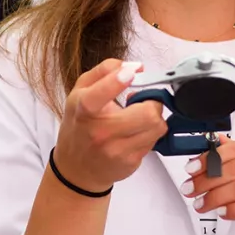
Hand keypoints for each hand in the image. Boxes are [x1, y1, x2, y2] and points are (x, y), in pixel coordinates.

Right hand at [50, 59, 167, 193]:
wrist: (77, 168)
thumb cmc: (80, 126)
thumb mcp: (81, 92)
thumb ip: (105, 71)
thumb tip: (134, 66)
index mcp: (84, 109)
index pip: (100, 93)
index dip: (118, 80)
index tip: (130, 73)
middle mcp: (100, 132)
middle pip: (147, 113)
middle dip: (152, 102)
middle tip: (144, 101)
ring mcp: (116, 150)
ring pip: (157, 127)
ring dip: (154, 118)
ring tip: (140, 117)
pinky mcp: (130, 162)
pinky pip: (154, 141)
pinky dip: (150, 133)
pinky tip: (136, 132)